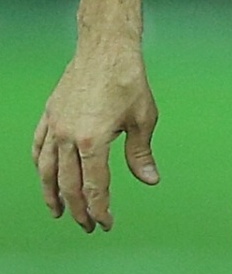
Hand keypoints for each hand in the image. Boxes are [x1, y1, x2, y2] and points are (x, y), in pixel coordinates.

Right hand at [34, 47, 160, 231]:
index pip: (94, 187)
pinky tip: (45, 177)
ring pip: (47, 171)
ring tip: (59, 212)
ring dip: (52, 195)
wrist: (106, 48)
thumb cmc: (128, 80)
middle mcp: (67, 137)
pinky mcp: (49, 116)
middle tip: (88, 225)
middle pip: (69, 185)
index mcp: (93, 141)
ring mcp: (54, 127)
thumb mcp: (143, 118)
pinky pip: (39, 148)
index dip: (100, 209)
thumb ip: (141, 153)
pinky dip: (41, 167)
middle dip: (79, 209)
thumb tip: (150, 180)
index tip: (106, 223)